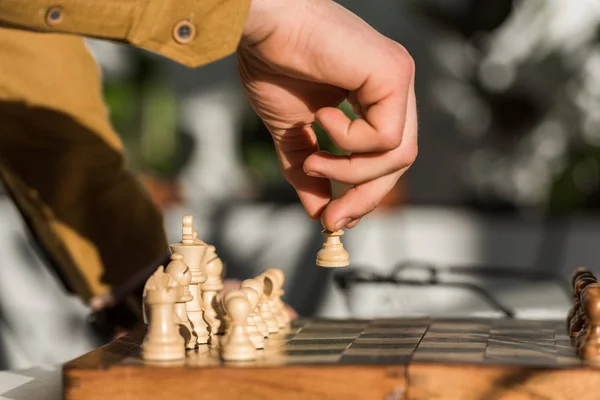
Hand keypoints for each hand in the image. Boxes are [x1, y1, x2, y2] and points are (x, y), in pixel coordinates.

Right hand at [238, 0, 417, 231]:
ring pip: (399, 155)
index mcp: (373, 97)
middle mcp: (392, 87)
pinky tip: (323, 114)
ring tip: (314, 158)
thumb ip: (309, 173)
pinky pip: (386, 136)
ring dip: (351, 171)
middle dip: (364, 196)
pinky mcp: (394, 73)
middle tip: (332, 217)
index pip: (385, 158)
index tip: (333, 218)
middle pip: (399, 162)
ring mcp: (398, 78)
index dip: (363, 193)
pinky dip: (350, 141)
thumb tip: (321, 215)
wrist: (260, 26)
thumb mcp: (293, 134)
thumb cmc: (273, 64)